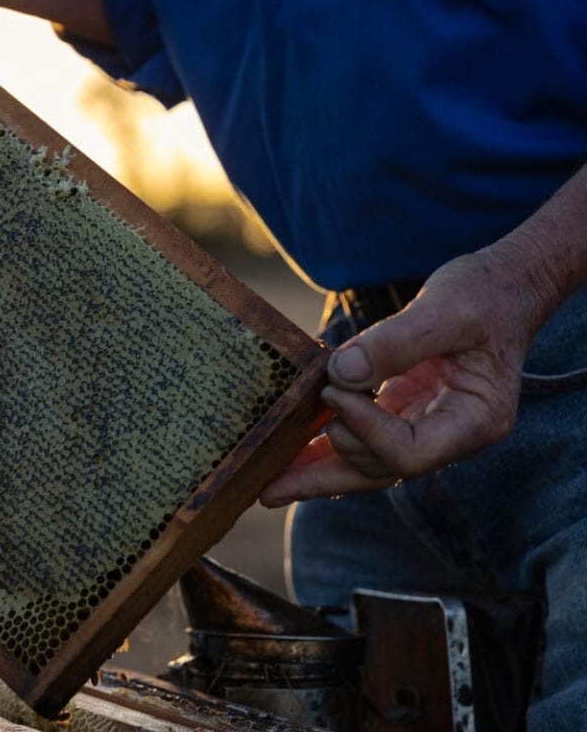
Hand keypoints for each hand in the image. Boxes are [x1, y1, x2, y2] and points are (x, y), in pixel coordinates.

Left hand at [260, 243, 555, 505]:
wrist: (502, 289)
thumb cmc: (483, 296)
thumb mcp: (445, 309)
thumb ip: (397, 342)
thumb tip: (341, 371)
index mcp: (475, 419)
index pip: (411, 449)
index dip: (366, 429)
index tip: (332, 393)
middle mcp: (451, 434)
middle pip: (381, 469)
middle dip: (325, 474)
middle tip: (271, 479)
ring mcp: (426, 425)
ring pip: (366, 462)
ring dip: (317, 470)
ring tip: (268, 481)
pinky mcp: (403, 410)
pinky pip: (362, 436)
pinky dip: (326, 444)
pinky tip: (290, 453)